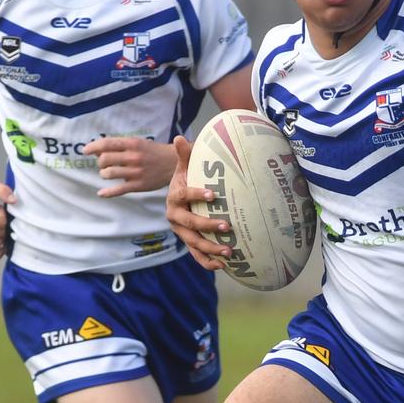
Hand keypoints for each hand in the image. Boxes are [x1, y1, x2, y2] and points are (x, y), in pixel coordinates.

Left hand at [83, 137, 176, 197]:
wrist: (174, 163)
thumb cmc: (153, 152)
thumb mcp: (139, 143)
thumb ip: (120, 145)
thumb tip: (97, 150)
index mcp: (133, 144)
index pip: (107, 144)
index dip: (93, 147)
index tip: (85, 151)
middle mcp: (134, 157)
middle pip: (104, 159)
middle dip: (100, 162)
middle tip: (104, 164)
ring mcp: (136, 172)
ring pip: (108, 174)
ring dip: (104, 174)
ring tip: (108, 174)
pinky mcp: (138, 185)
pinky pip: (118, 190)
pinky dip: (107, 192)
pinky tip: (101, 193)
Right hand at [166, 136, 235, 271]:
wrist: (181, 196)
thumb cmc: (187, 178)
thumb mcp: (185, 166)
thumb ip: (185, 154)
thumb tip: (180, 138)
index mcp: (174, 197)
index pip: (184, 196)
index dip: (196, 194)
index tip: (213, 193)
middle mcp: (175, 217)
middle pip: (190, 223)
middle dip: (207, 226)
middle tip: (227, 226)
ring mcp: (182, 232)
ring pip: (194, 243)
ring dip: (211, 248)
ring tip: (229, 251)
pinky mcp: (189, 243)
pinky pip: (197, 255)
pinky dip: (208, 262)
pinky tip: (224, 265)